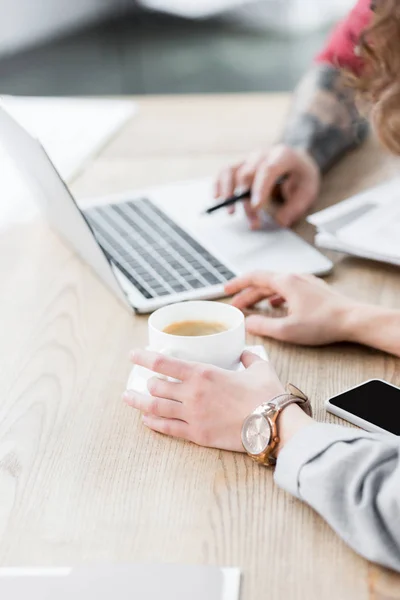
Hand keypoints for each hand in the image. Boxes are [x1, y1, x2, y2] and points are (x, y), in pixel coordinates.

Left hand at [123, 350, 284, 451]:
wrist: (274, 425)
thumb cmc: (267, 394)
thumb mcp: (259, 367)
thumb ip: (248, 357)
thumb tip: (245, 353)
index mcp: (203, 373)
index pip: (163, 363)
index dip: (144, 357)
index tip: (133, 354)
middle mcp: (192, 394)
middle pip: (157, 386)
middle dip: (148, 381)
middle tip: (146, 380)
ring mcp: (192, 416)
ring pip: (156, 407)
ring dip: (140, 402)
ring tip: (128, 397)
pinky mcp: (197, 435)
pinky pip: (168, 428)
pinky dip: (153, 423)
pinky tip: (146, 419)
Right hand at [214, 145, 320, 229]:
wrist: (297, 160)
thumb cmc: (301, 175)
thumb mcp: (309, 189)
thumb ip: (296, 205)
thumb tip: (280, 221)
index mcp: (282, 156)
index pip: (268, 169)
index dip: (260, 188)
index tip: (257, 207)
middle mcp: (262, 155)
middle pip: (248, 175)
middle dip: (248, 201)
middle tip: (254, 222)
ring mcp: (249, 160)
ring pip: (231, 172)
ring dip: (228, 193)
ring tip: (231, 213)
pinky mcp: (240, 166)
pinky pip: (224, 173)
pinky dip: (217, 184)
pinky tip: (216, 198)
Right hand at [226, 272, 357, 345]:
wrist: (354, 319)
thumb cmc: (324, 323)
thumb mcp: (287, 330)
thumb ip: (263, 326)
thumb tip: (248, 323)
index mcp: (285, 282)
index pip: (254, 277)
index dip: (237, 284)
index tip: (226, 289)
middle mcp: (294, 277)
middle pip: (264, 282)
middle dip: (247, 293)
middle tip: (235, 304)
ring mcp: (306, 282)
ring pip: (276, 285)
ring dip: (261, 295)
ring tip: (252, 306)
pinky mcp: (314, 290)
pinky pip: (288, 288)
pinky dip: (276, 296)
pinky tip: (276, 305)